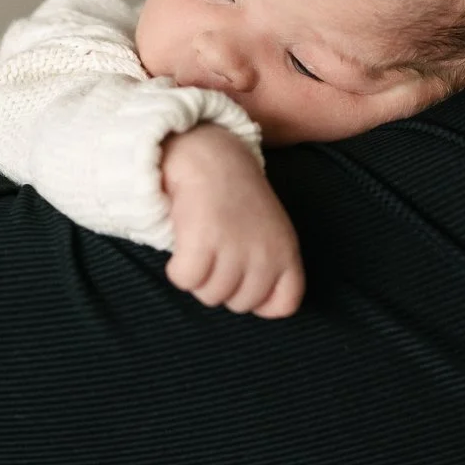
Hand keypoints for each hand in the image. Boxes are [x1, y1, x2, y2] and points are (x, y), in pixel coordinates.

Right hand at [161, 124, 304, 317]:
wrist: (209, 156)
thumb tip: (253, 307)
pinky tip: (184, 242)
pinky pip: (185, 280)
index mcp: (287, 252)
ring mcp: (234, 250)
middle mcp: (265, 255)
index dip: (258, 299)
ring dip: (198, 275)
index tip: (242, 278)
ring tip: (201, 241)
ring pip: (209, 295)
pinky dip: (177, 267)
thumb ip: (268, 268)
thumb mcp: (269, 231)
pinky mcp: (202, 243)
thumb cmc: (235, 198)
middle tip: (216, 249)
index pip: (284, 304)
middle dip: (222, 284)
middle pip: (238, 304)